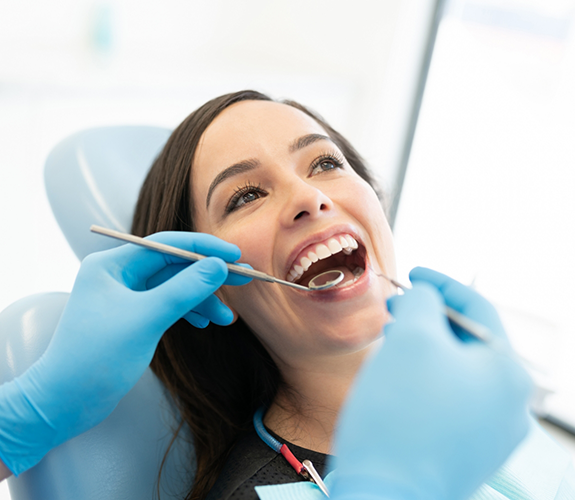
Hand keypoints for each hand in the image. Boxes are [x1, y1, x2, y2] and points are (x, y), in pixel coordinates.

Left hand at [0, 232, 249, 475]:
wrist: (64, 403)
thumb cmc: (95, 358)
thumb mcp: (147, 319)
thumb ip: (185, 289)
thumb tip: (219, 266)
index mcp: (112, 265)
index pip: (166, 244)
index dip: (204, 248)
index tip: (235, 255)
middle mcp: (118, 275)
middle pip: (173, 265)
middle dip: (208, 275)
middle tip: (244, 279)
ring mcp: (125, 297)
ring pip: (174, 288)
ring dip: (201, 299)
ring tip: (228, 318)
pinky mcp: (131, 318)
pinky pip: (167, 305)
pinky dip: (188, 312)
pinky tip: (204, 323)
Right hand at [331, 267, 532, 499]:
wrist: (382, 495)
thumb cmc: (399, 415)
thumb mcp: (410, 338)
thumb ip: (422, 302)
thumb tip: (425, 296)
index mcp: (508, 373)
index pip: (477, 309)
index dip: (441, 284)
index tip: (412, 274)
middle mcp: (510, 405)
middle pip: (469, 341)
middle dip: (430, 317)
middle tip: (396, 307)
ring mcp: (490, 432)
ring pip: (458, 370)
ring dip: (426, 347)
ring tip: (393, 337)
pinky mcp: (465, 450)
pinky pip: (450, 398)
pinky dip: (427, 377)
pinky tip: (399, 375)